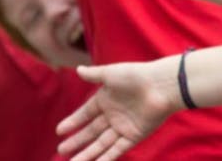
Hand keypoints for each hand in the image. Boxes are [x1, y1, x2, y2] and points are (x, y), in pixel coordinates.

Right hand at [57, 61, 180, 160]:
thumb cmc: (136, 75)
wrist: (162, 85)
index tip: (59, 131)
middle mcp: (113, 115)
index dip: (73, 122)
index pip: (85, 114)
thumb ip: (94, 75)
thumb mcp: (111, 74)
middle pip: (91, 132)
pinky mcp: (134, 136)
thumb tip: (77, 69)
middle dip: (77, 142)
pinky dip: (106, 157)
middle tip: (61, 151)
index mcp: (106, 100)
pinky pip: (117, 149)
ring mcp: (123, 127)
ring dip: (88, 153)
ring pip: (102, 144)